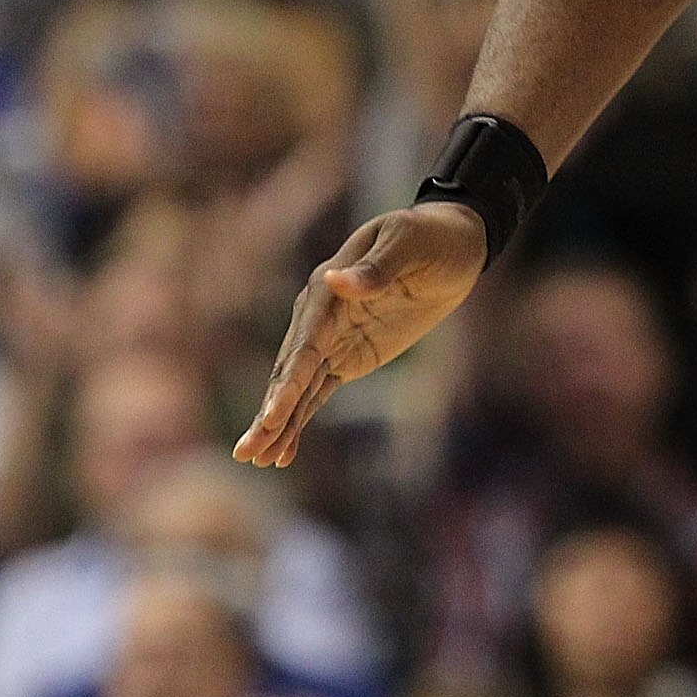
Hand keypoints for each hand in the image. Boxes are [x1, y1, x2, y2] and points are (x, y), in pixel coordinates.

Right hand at [233, 203, 487, 467]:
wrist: (450, 244)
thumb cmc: (429, 237)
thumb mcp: (408, 243)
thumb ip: (375, 267)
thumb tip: (336, 281)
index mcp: (327, 289)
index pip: (304, 343)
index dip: (288, 382)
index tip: (272, 416)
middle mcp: (319, 317)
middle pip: (289, 372)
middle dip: (269, 413)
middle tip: (246, 451)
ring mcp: (331, 340)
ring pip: (297, 389)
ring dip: (277, 424)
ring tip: (254, 459)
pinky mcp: (347, 357)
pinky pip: (317, 393)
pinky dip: (299, 421)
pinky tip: (283, 452)